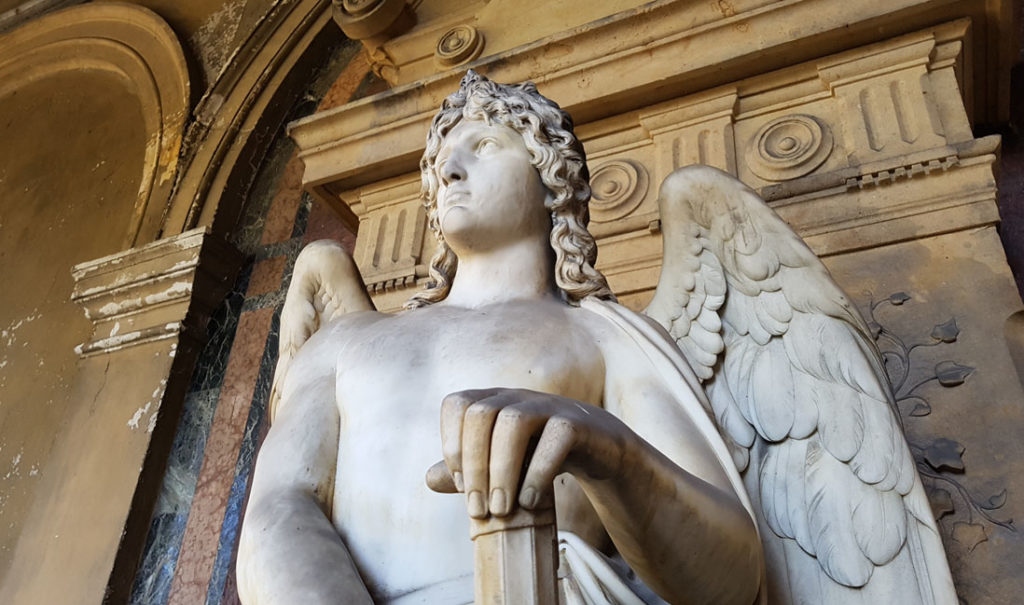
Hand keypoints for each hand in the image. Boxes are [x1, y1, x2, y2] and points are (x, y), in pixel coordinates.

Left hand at [425, 387, 632, 518]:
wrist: (597, 451)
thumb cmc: (539, 455)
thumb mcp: (499, 464)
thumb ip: (465, 471)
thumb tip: (428, 479)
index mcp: (492, 401)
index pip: (457, 404)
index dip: (453, 444)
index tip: (461, 485)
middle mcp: (515, 397)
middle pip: (480, 414)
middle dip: (474, 465)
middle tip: (479, 510)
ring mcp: (548, 405)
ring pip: (514, 422)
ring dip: (502, 470)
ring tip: (503, 509)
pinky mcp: (577, 422)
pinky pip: (556, 437)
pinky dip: (538, 472)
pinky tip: (530, 501)